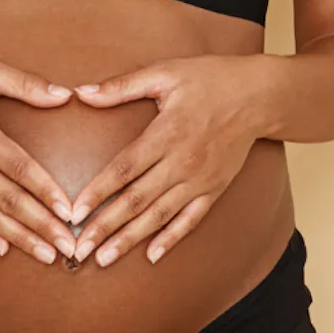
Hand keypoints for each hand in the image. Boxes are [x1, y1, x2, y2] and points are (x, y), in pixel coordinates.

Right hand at [0, 53, 78, 264]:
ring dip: (18, 238)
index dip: (45, 190)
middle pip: (7, 199)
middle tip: (69, 245)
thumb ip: (25, 83)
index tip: (68, 210)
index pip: (18, 167)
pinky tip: (4, 250)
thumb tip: (64, 94)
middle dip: (40, 225)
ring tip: (46, 254)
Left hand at [65, 54, 262, 266]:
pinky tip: (152, 255)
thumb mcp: (165, 73)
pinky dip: (171, 238)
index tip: (74, 213)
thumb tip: (82, 93)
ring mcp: (200, 179)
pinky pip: (190, 219)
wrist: (259, 95)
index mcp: (166, 133)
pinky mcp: (215, 188)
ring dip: (130, 239)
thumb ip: (122, 86)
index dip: (97, 193)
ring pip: (159, 215)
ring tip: (104, 259)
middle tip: (79, 250)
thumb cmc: (210, 79)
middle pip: (137, 200)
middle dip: (105, 227)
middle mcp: (182, 162)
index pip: (124, 169)